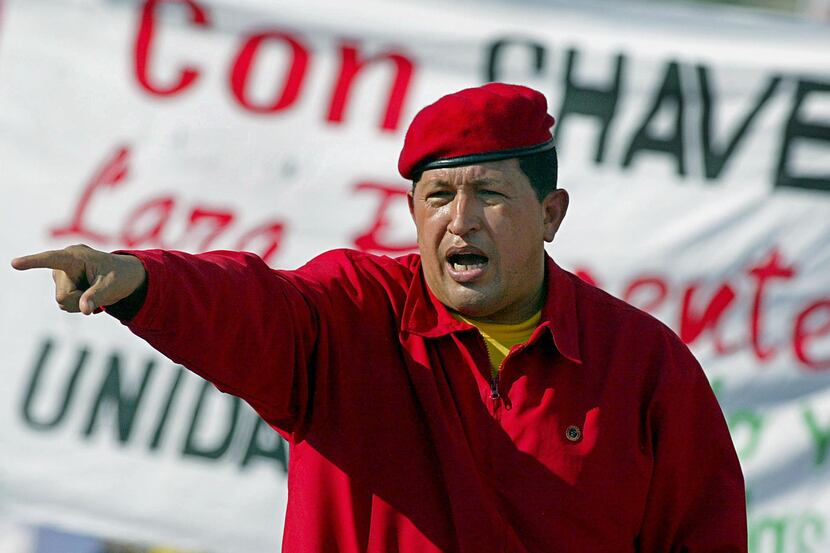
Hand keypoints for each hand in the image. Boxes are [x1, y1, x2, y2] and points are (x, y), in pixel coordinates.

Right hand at [11, 244, 146, 314]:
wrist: (124, 276)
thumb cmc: (120, 275)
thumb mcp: (112, 286)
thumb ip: (97, 296)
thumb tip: (84, 309)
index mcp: (76, 256)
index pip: (51, 259)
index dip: (33, 262)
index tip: (15, 264)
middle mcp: (63, 264)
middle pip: (62, 295)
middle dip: (80, 300)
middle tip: (97, 291)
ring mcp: (61, 275)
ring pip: (62, 302)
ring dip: (79, 302)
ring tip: (93, 290)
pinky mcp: (61, 284)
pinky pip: (64, 304)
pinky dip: (77, 304)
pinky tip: (86, 294)